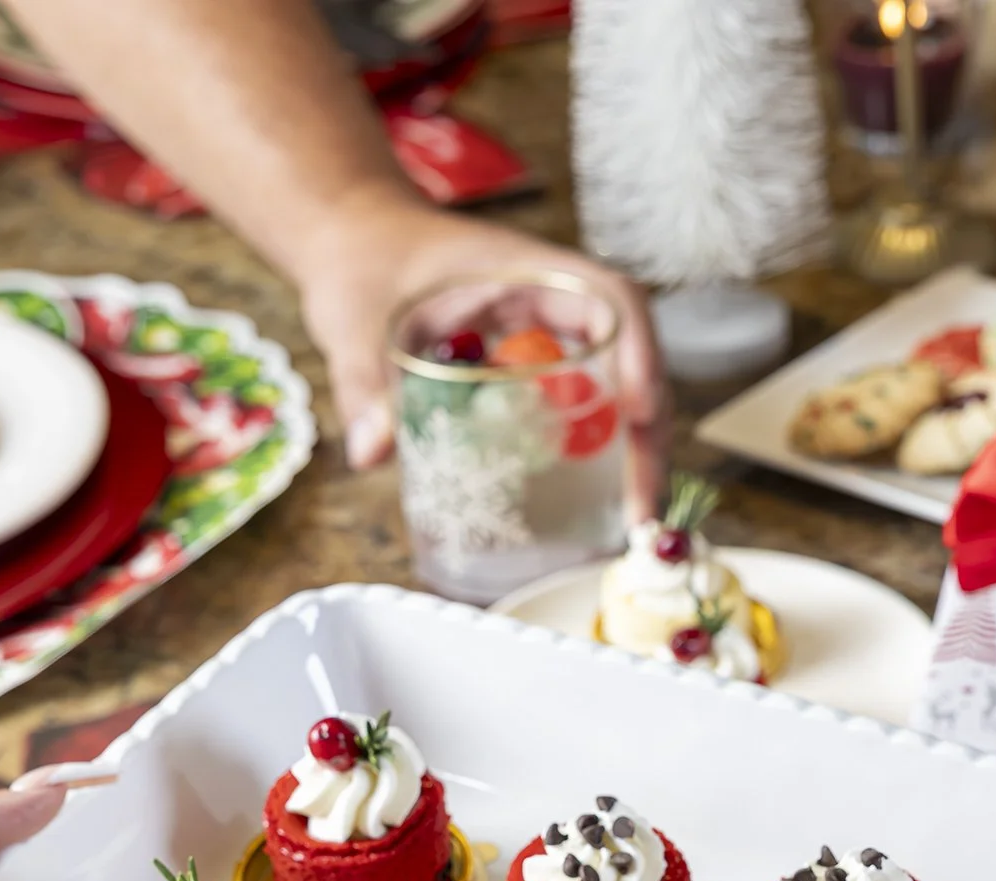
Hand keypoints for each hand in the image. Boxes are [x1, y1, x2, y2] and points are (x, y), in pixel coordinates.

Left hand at [293, 184, 666, 513]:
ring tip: (628, 524)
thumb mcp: (357, 321)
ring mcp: (544, 339)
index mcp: (525, 270)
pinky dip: (585, 457)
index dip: (638, 351)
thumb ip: (366, 384)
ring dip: (626, 456)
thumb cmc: (362, 262)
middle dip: (644, 437)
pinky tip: (583, 511)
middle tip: (641, 511)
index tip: (639, 412)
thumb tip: (371, 452)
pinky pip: (571, 412)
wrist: (350, 242)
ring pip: (609, 393)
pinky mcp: (527, 373)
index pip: (608, 298)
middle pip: (628, 361)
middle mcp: (550, 303)